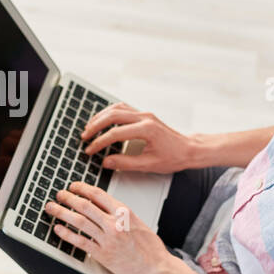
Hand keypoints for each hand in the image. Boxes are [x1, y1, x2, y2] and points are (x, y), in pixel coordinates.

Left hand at [44, 181, 179, 273]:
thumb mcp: (138, 222)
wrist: (157, 268)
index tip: (73, 186)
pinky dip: (67, 234)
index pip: (98, 195)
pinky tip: (58, 229)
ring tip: (52, 208)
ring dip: (62, 213)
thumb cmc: (150, 248)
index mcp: (125, 213)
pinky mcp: (103, 255)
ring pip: (80, 222)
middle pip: (85, 206)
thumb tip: (102, 206)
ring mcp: (108, 239)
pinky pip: (81, 242)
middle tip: (59, 195)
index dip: (82, 188)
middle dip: (68, 198)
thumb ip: (120, 214)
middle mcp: (115, 224)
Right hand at [79, 102, 218, 173]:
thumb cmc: (174, 157)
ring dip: (101, 117)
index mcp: (146, 129)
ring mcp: (144, 114)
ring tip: (89, 128)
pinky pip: (123, 108)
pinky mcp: (144, 115)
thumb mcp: (149, 165)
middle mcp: (145, 117)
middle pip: (112, 115)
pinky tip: (102, 120)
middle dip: (95, 126)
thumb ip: (126, 163)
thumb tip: (106, 162)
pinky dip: (110, 113)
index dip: (99, 143)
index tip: (90, 150)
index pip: (115, 134)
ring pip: (117, 108)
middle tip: (84, 137)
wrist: (189, 149)